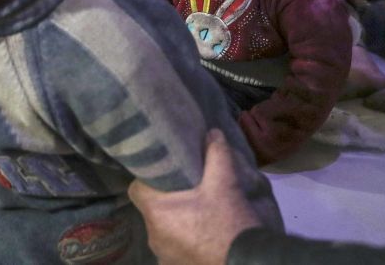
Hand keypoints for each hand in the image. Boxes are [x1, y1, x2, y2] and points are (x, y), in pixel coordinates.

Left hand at [128, 129, 262, 264]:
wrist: (248, 264)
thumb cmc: (230, 223)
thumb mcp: (225, 184)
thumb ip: (216, 155)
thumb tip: (212, 132)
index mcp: (156, 212)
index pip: (136, 189)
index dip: (148, 180)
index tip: (165, 175)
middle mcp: (152, 236)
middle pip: (151, 210)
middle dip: (165, 201)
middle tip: (186, 191)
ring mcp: (162, 256)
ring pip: (162, 231)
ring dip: (175, 223)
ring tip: (196, 214)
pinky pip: (172, 250)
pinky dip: (183, 242)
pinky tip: (201, 236)